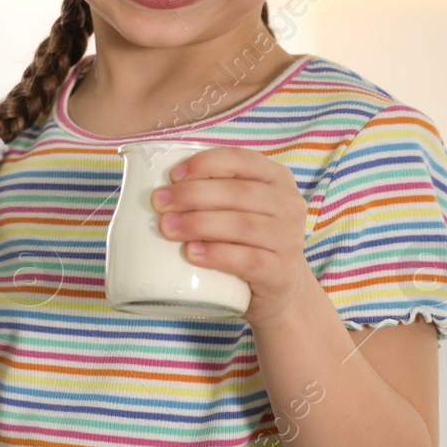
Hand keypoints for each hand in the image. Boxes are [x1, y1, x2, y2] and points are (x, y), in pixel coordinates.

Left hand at [148, 147, 314, 323]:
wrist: (279, 287)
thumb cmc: (246, 238)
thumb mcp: (238, 207)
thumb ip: (211, 191)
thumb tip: (158, 188)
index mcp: (276, 178)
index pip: (240, 160)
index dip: (204, 164)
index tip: (172, 176)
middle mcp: (288, 205)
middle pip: (237, 193)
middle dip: (192, 195)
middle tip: (159, 203)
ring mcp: (289, 240)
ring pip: (241, 225)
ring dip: (198, 224)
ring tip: (166, 228)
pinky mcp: (281, 273)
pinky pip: (248, 260)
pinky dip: (217, 255)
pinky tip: (191, 253)